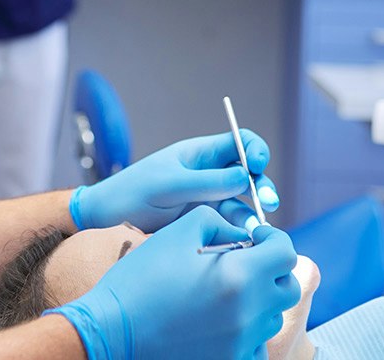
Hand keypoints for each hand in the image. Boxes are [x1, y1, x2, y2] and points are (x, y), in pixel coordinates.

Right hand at [45, 206, 300, 359]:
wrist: (115, 328)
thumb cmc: (143, 276)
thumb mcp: (176, 232)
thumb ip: (215, 221)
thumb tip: (239, 233)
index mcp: (239, 276)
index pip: (285, 253)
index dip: (273, 237)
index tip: (255, 236)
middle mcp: (250, 313)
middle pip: (288, 287)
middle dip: (272, 268)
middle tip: (244, 259)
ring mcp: (243, 342)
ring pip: (273, 315)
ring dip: (259, 296)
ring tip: (225, 286)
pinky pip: (256, 342)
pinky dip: (247, 327)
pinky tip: (218, 316)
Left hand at [71, 129, 279, 232]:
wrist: (114, 216)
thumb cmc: (136, 190)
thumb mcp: (170, 185)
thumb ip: (207, 182)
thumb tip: (246, 177)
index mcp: (200, 154)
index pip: (239, 142)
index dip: (254, 150)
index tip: (257, 164)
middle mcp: (210, 172)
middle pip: (249, 174)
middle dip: (263, 185)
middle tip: (269, 202)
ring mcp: (209, 196)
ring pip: (244, 201)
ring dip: (255, 213)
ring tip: (256, 229)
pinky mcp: (206, 218)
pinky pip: (232, 222)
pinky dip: (242, 230)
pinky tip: (244, 240)